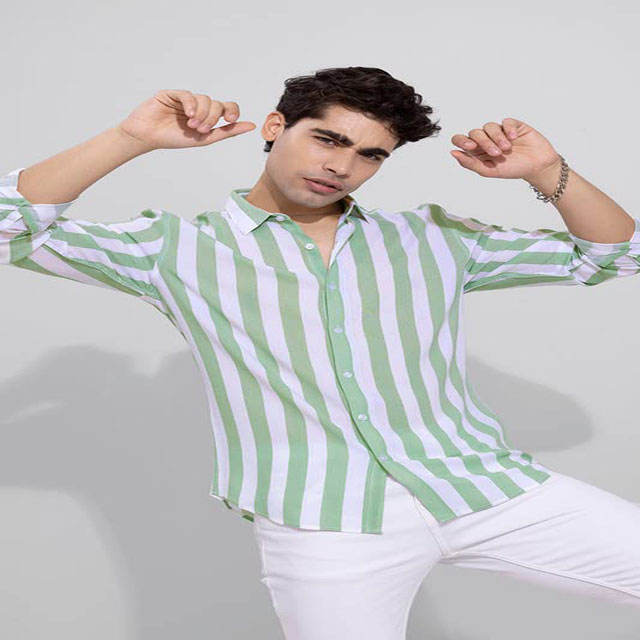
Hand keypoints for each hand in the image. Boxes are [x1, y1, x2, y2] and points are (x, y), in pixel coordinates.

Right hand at [115, 89, 256, 150]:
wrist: (148, 137)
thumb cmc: (174, 139)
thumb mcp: (205, 138)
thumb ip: (228, 131)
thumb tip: (252, 126)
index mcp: (208, 116)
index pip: (227, 107)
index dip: (232, 111)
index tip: (230, 120)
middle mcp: (199, 106)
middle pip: (216, 104)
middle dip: (212, 118)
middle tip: (201, 129)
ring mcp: (186, 99)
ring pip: (204, 99)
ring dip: (202, 114)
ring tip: (192, 125)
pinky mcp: (172, 93)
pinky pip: (188, 94)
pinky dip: (191, 104)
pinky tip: (188, 115)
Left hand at [450, 118, 559, 180]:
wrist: (536, 166)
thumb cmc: (512, 169)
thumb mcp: (488, 170)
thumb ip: (469, 163)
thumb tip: (453, 153)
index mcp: (477, 151)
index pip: (461, 140)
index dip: (462, 141)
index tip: (471, 147)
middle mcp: (486, 139)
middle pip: (475, 133)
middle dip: (484, 143)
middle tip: (496, 153)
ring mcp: (499, 131)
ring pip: (489, 126)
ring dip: (497, 138)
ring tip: (507, 149)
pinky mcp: (513, 125)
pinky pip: (505, 121)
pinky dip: (508, 129)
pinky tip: (514, 137)